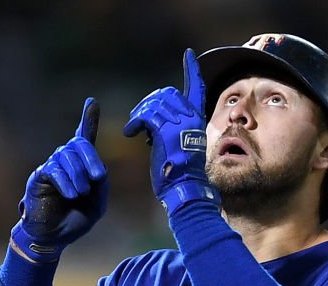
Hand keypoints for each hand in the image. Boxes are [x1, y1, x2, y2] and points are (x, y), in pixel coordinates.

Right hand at [11, 98, 107, 262]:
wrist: (53, 237)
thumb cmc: (74, 220)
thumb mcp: (97, 204)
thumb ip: (101, 186)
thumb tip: (97, 170)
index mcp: (81, 166)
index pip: (84, 137)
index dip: (88, 119)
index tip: (92, 102)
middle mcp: (65, 161)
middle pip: (79, 144)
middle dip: (92, 158)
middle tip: (98, 178)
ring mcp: (51, 167)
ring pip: (66, 156)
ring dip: (78, 175)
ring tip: (81, 193)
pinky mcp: (39, 177)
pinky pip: (53, 170)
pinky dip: (65, 182)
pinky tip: (71, 194)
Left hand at [123, 49, 220, 216]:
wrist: (184, 187)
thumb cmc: (179, 172)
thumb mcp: (180, 144)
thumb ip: (172, 127)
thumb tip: (152, 120)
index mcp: (197, 119)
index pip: (197, 88)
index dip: (192, 70)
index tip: (189, 54)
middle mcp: (191, 117)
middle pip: (166, 93)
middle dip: (148, 102)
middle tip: (138, 119)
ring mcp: (179, 123)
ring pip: (153, 103)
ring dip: (139, 114)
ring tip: (134, 129)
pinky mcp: (165, 131)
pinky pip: (145, 115)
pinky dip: (134, 122)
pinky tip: (130, 133)